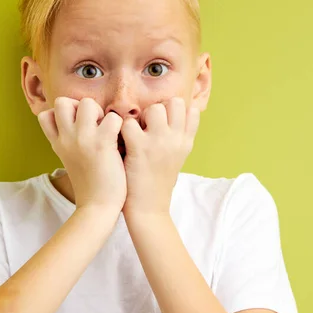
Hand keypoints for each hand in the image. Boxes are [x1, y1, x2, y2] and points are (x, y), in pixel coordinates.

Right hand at [38, 97, 125, 211]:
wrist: (97, 208)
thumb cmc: (90, 186)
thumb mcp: (70, 162)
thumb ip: (70, 144)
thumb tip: (80, 127)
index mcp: (58, 144)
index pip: (45, 115)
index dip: (63, 114)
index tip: (77, 126)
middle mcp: (66, 138)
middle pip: (63, 101)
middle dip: (81, 107)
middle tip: (95, 125)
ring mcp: (83, 139)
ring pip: (88, 103)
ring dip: (102, 113)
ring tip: (109, 131)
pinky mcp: (102, 143)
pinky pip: (112, 118)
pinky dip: (120, 125)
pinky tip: (121, 140)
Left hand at [120, 97, 199, 216]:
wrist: (149, 210)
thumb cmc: (158, 183)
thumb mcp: (177, 159)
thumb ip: (177, 137)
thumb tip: (172, 116)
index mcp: (187, 142)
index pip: (191, 110)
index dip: (173, 111)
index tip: (162, 122)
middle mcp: (177, 140)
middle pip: (174, 102)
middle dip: (157, 109)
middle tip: (146, 126)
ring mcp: (160, 143)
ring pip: (154, 108)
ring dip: (141, 117)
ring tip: (134, 133)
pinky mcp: (140, 148)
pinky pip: (129, 123)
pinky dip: (122, 128)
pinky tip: (121, 141)